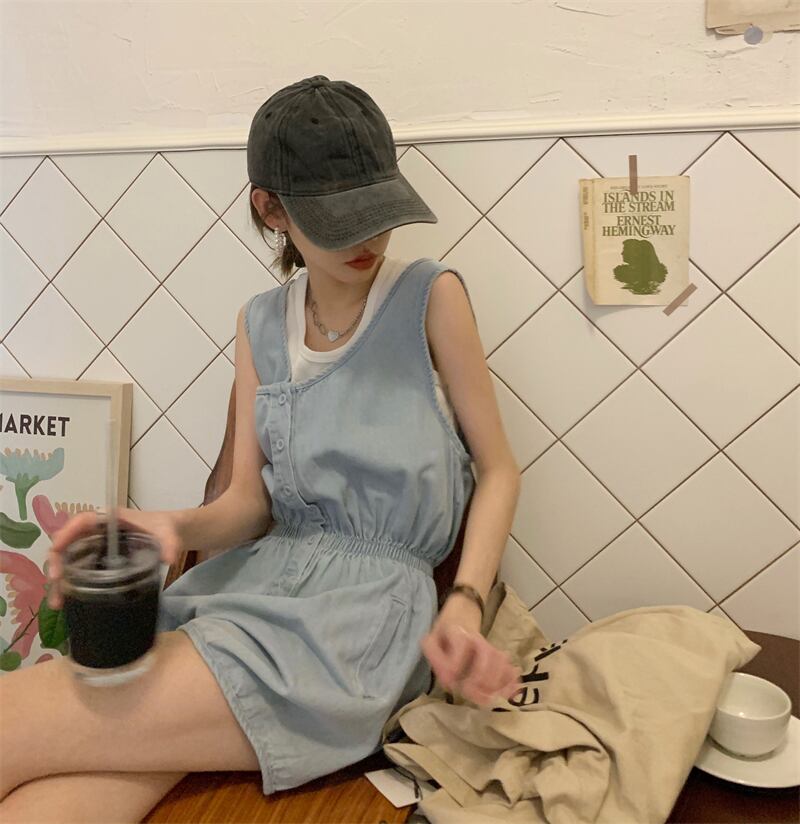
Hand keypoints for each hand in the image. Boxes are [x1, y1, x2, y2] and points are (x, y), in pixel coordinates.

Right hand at [46, 507, 182, 609]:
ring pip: (69, 559)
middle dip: (57, 563)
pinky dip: (71, 583)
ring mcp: (97, 546)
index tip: (56, 550)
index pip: (82, 521)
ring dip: (60, 579)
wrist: (171, 533)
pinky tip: (68, 601)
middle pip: (69, 542)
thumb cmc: (165, 527)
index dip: (66, 533)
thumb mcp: (168, 534)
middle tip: (56, 585)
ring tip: (58, 603)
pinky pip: (79, 569)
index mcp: (111, 519)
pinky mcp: (99, 559)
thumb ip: (169, 544)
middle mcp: (98, 531)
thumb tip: (169, 559)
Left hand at [420, 595, 521, 706]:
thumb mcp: (431, 640)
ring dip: (496, 681)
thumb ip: (435, 658)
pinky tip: (512, 692)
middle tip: (470, 692)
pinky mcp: (497, 653)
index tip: (450, 681)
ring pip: (500, 659)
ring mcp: (489, 645)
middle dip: (480, 676)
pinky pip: (509, 665)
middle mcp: (476, 637)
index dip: (455, 664)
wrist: (461, 616)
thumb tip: (448, 681)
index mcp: (457, 632)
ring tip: (488, 697)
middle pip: (487, 653)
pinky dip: (512, 679)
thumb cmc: (445, 634)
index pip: (461, 643)